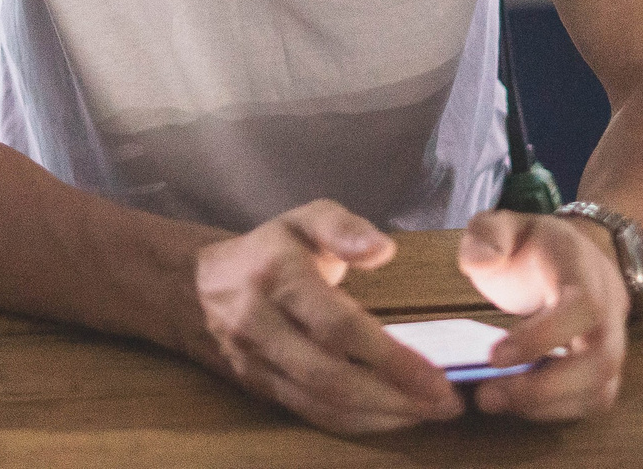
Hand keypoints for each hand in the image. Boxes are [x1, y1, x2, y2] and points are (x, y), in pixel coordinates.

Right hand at [193, 200, 461, 433]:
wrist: (196, 286)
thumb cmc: (268, 250)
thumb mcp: (305, 219)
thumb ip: (344, 227)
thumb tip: (383, 250)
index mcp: (277, 275)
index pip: (338, 326)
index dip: (389, 357)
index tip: (437, 376)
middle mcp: (261, 323)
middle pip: (330, 376)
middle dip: (392, 398)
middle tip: (445, 404)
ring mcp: (254, 362)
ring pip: (319, 404)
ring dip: (378, 417)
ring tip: (427, 414)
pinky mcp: (256, 387)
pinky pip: (308, 414)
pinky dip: (354, 423)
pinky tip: (390, 418)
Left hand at [454, 210, 628, 421]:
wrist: (577, 256)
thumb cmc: (534, 247)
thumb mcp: (504, 225)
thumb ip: (486, 235)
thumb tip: (480, 262)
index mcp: (583, 269)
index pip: (582, 306)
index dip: (544, 337)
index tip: (494, 356)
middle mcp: (610, 309)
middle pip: (600, 359)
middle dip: (544, 387)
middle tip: (488, 396)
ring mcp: (613, 341)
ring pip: (600, 388)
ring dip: (548, 406)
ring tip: (495, 402)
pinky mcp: (606, 369)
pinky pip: (594, 401)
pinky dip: (557, 412)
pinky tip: (519, 405)